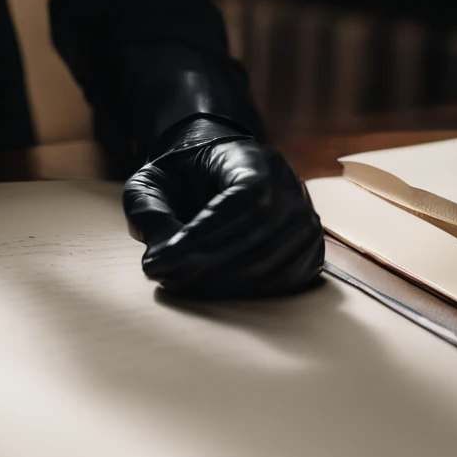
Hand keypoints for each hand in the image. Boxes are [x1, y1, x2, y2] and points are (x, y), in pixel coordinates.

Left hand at [123, 119, 323, 297]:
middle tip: (162, 276)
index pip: (238, 205)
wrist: (225, 169)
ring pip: (268, 267)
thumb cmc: (188, 175)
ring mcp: (307, 224)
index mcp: (258, 164)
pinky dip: (244, 292)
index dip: (197, 238)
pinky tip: (207, 288)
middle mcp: (293, 193)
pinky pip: (282, 282)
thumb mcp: (156, 178)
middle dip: (202, 267)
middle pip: (254, 242)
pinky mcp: (310, 253)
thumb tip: (157, 249)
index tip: (156, 259)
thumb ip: (147, 206)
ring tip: (177, 282)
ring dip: (219, 284)